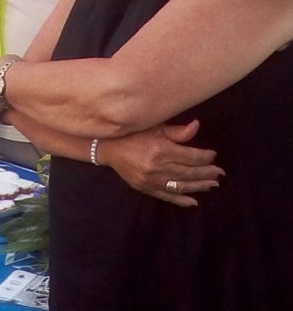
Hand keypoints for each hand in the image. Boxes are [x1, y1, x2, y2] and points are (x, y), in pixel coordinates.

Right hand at [100, 120, 223, 206]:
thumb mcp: (154, 128)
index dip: (205, 157)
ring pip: (182, 186)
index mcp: (161, 150)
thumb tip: (197, 126)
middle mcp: (157, 167)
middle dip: (207, 172)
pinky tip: (194, 201)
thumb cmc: (133, 135)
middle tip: (219, 173)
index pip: (191, 157)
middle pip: (189, 172)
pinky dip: (181, 200)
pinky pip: (167, 196)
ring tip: (213, 185)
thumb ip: (176, 131)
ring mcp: (151, 180)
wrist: (109, 148)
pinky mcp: (145, 188)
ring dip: (199, 186)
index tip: (213, 155)